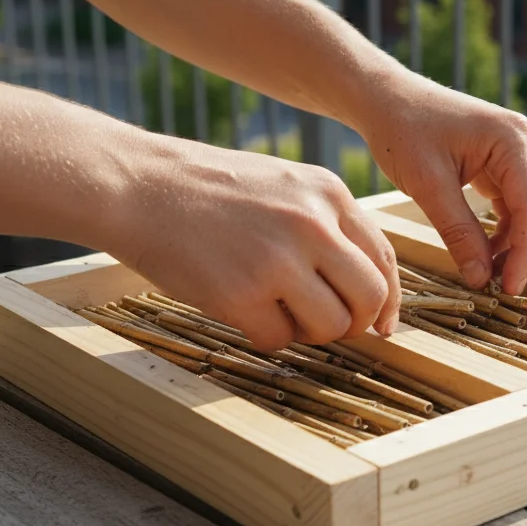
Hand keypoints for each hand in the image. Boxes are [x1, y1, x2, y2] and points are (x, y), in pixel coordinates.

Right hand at [102, 135, 399, 350]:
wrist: (138, 185)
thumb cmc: (212, 191)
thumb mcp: (285, 185)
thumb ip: (328, 226)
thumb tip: (372, 291)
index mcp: (329, 193)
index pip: (384, 258)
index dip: (387, 300)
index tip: (381, 323)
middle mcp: (313, 224)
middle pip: (369, 298)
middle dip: (355, 323)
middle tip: (327, 324)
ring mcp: (278, 260)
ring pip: (331, 326)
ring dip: (309, 331)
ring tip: (277, 309)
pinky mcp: (241, 294)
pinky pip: (279, 340)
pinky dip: (264, 334)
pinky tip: (241, 308)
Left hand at [358, 72, 526, 294]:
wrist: (387, 99)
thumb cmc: (403, 129)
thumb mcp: (428, 185)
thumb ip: (458, 233)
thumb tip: (482, 279)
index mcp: (513, 140)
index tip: (510, 289)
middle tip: (509, 288)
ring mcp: (521, 153)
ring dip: (526, 245)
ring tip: (495, 274)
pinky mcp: (507, 165)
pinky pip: (523, 205)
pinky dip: (513, 233)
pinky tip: (489, 254)